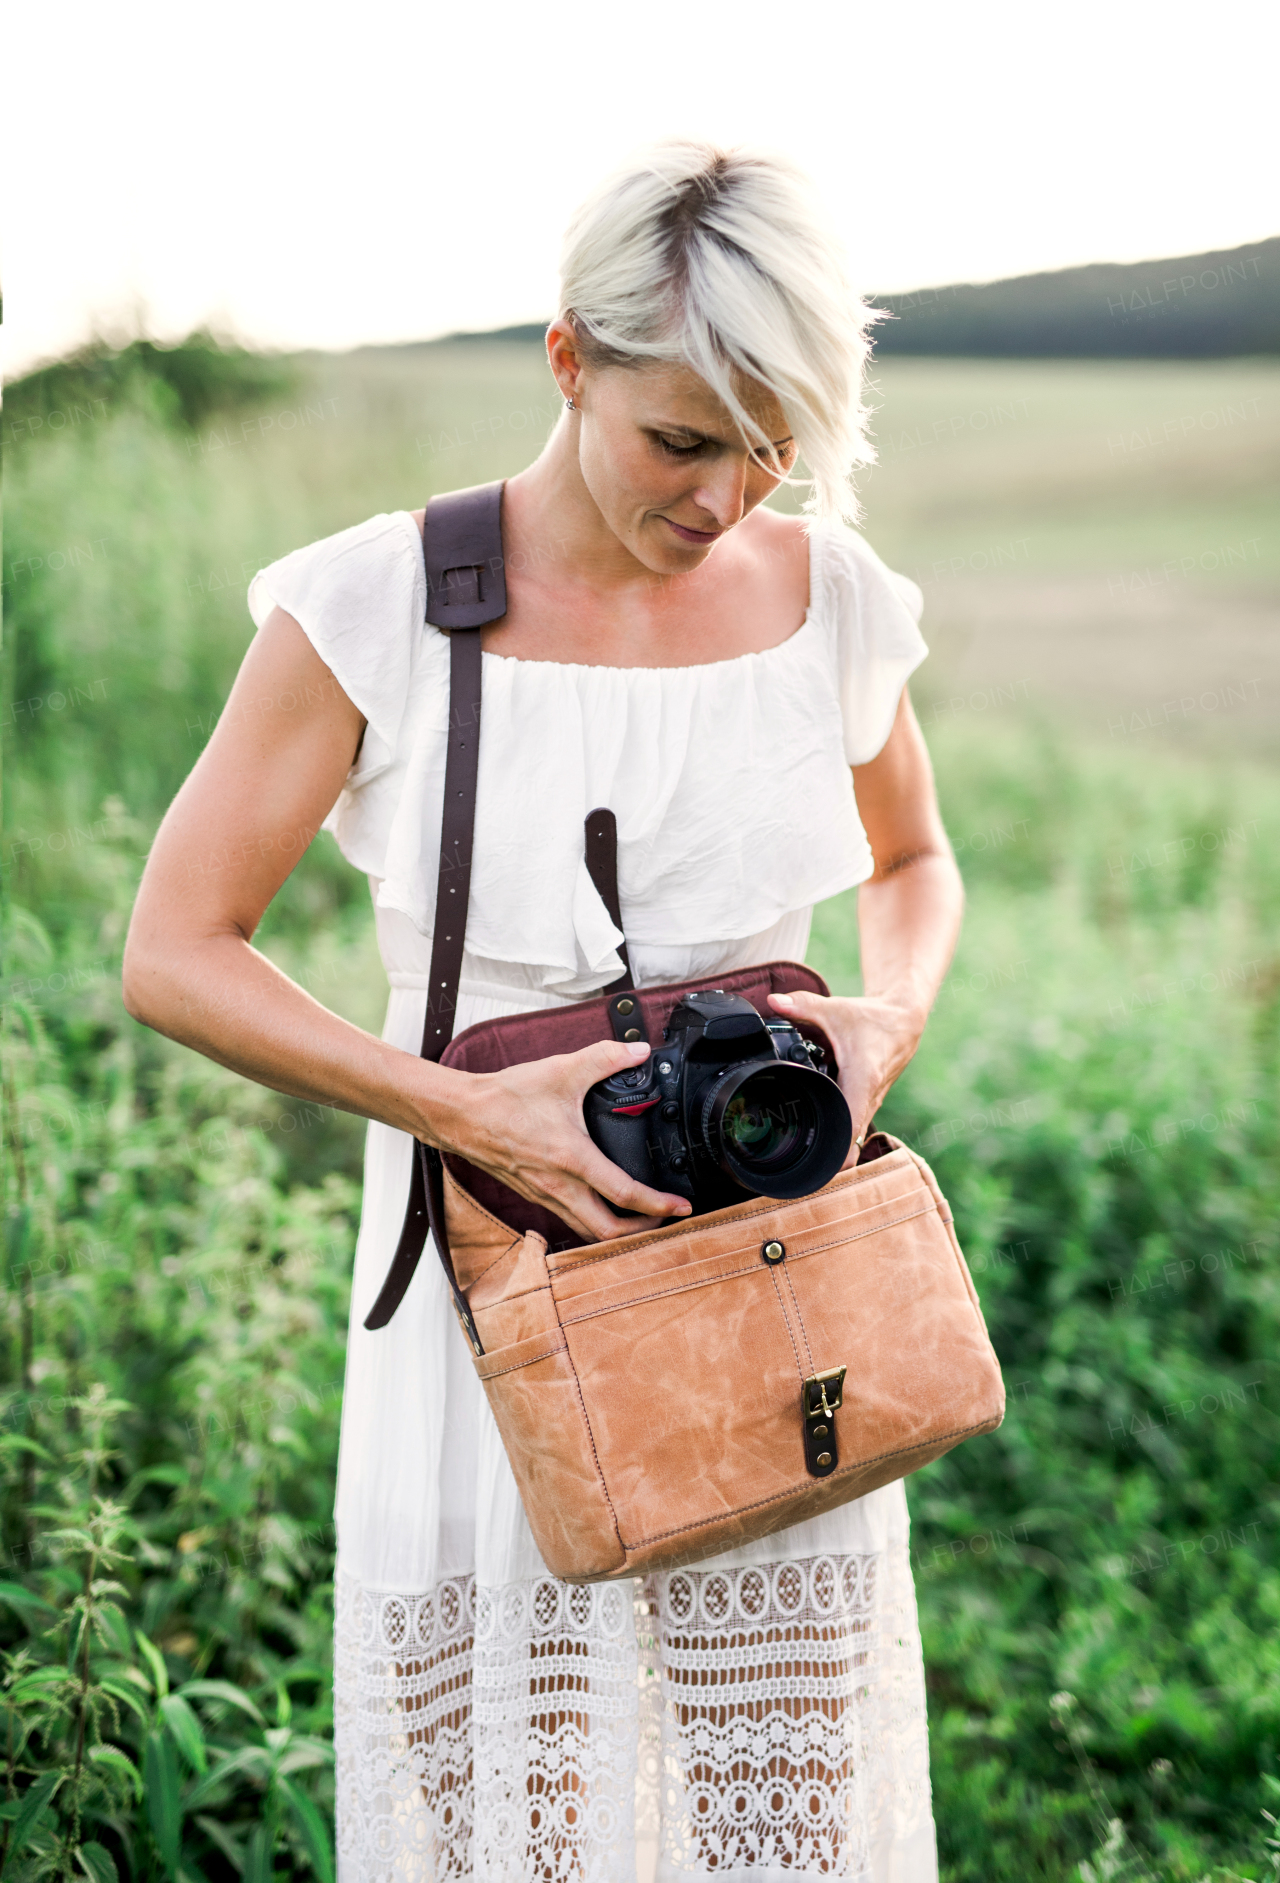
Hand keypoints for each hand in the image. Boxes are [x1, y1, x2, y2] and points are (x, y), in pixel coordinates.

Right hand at [416, 1040, 692, 1243]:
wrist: (461, 1114)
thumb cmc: (505, 1098)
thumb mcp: (561, 1071)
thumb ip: (604, 1058)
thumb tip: (638, 1051)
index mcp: (572, 1158)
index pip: (624, 1194)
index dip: (658, 1205)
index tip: (680, 1207)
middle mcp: (559, 1186)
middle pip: (607, 1231)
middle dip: (642, 1232)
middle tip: (664, 1219)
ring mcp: (543, 1195)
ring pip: (586, 1230)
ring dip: (616, 1232)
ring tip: (639, 1219)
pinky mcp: (532, 1194)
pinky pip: (568, 1219)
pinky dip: (591, 1221)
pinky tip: (600, 1205)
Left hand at [767, 989, 925, 1165]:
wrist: (903, 1020)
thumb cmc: (872, 1018)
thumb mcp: (835, 1009)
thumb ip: (802, 1005)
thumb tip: (773, 1001)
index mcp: (862, 1079)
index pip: (851, 1125)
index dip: (838, 1151)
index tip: (821, 1169)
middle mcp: (869, 1097)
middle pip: (851, 1140)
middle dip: (830, 1160)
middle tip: (802, 1174)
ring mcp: (871, 1102)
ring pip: (854, 1135)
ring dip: (836, 1149)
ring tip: (808, 1163)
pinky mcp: (869, 1101)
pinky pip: (855, 1125)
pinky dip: (841, 1134)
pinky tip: (821, 1137)